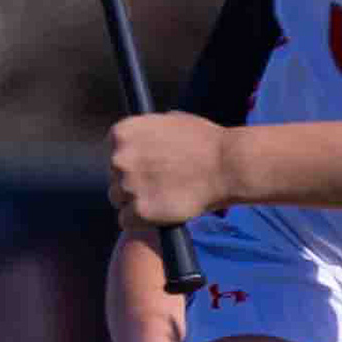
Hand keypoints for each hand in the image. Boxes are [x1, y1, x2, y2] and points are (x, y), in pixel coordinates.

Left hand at [107, 112, 234, 229]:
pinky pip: (126, 221)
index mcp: (122, 133)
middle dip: (134, 182)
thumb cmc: (206, 142)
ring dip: (136, 202)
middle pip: (114, 178)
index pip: (113, 152)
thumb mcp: (170, 120)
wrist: (228, 165)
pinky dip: (141, 221)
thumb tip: (140, 139)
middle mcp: (118, 158)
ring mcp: (127, 185)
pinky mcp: (138, 211)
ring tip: (163, 198)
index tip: (149, 167)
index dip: (132, 162)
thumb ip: (148, 131)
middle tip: (160, 185)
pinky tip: (160, 212)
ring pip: (118, 200)